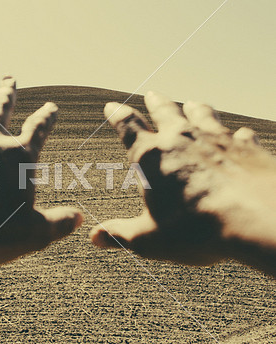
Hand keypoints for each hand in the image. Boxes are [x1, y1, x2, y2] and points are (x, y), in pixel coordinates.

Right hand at [90, 91, 275, 267]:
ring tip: (192, 103)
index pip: (128, 128)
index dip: (117, 116)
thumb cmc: (197, 229)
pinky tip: (241, 134)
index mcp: (152, 156)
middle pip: (165, 112)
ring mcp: (217, 139)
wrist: (258, 219)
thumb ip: (119, 235)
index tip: (111, 106)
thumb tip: (95, 237)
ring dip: (195, 109)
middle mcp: (182, 139)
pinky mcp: (247, 148)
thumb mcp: (149, 239)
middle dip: (157, 103)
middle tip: (153, 93)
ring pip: (202, 115)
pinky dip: (237, 134)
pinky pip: (240, 135)